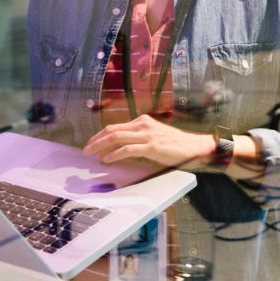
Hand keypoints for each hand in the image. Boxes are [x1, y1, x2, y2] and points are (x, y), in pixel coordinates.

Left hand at [82, 114, 214, 169]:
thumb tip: (121, 146)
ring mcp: (147, 135)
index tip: (91, 144)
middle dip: (95, 140)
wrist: (194, 147)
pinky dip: (114, 154)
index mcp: (142, 121)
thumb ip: (139, 137)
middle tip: (85, 150)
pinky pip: (128, 149)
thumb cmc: (174, 144)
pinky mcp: (152, 147)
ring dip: (100, 147)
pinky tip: (107, 160)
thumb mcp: (154, 135)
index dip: (100, 135)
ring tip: (92, 155)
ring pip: (116, 138)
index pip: (115, 127)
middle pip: (112, 130)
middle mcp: (143, 125)